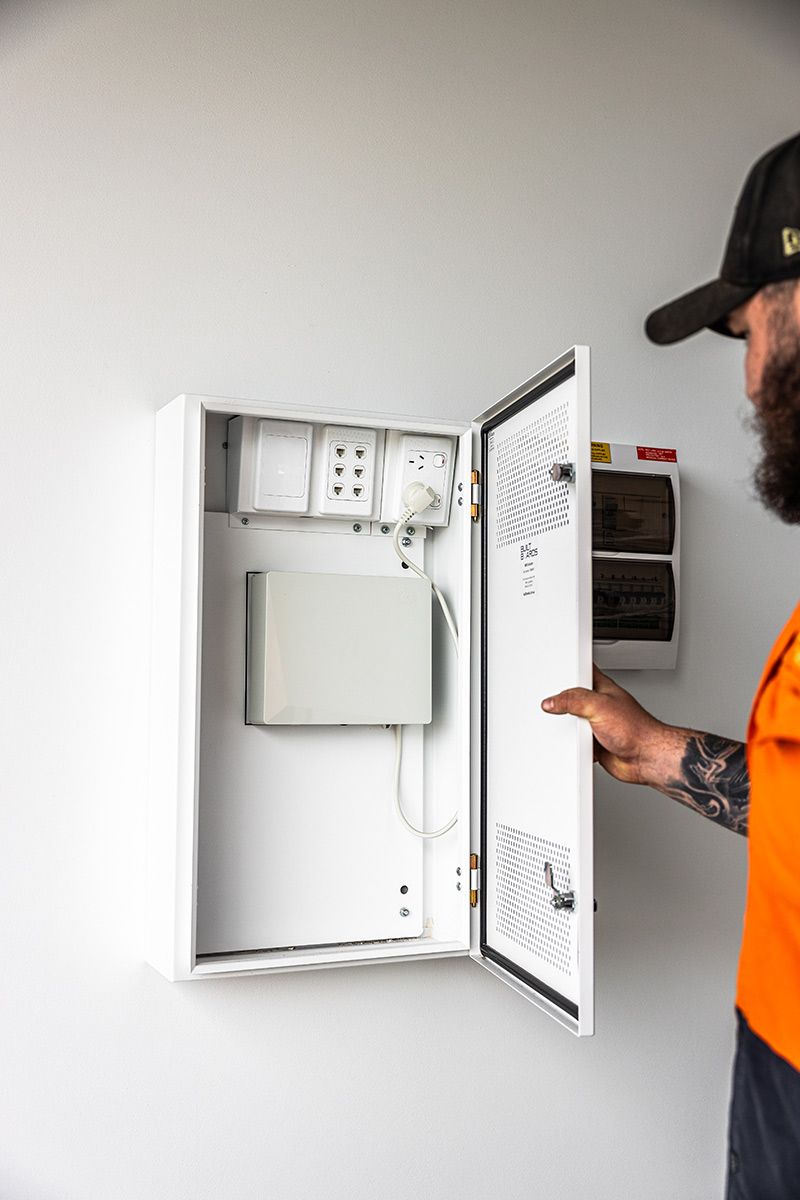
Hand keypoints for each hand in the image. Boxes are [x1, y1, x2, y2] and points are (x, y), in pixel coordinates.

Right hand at [541, 665, 665, 785]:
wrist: (646, 757)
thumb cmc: (636, 729)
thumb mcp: (598, 706)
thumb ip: (573, 700)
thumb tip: (552, 702)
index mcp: (602, 688)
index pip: (582, 673)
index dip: (568, 671)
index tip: (554, 674)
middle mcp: (599, 706)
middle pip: (572, 700)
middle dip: (562, 705)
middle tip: (556, 708)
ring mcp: (597, 724)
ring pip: (574, 723)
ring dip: (570, 729)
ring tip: (572, 731)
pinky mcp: (595, 743)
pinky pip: (577, 743)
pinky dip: (574, 746)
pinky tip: (577, 746)